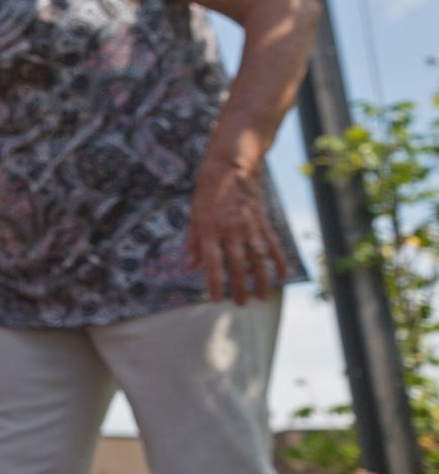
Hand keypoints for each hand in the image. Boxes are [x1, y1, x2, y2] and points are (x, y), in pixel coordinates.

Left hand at [187, 160, 290, 303]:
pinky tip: (282, 277)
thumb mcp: (194, 216)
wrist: (231, 169)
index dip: (214, 282)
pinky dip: (279, 262)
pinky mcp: (263, 224)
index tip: (216, 299)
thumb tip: (191, 267)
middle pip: (238, 265)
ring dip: (261, 281)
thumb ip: (193, 242)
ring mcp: (250, 228)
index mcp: (210, 230)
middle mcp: (231, 231)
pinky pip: (273, 246)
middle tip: (240, 304)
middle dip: (239, 287)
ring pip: (258, 260)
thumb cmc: (208, 194)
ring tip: (261, 297)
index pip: (213, 263)